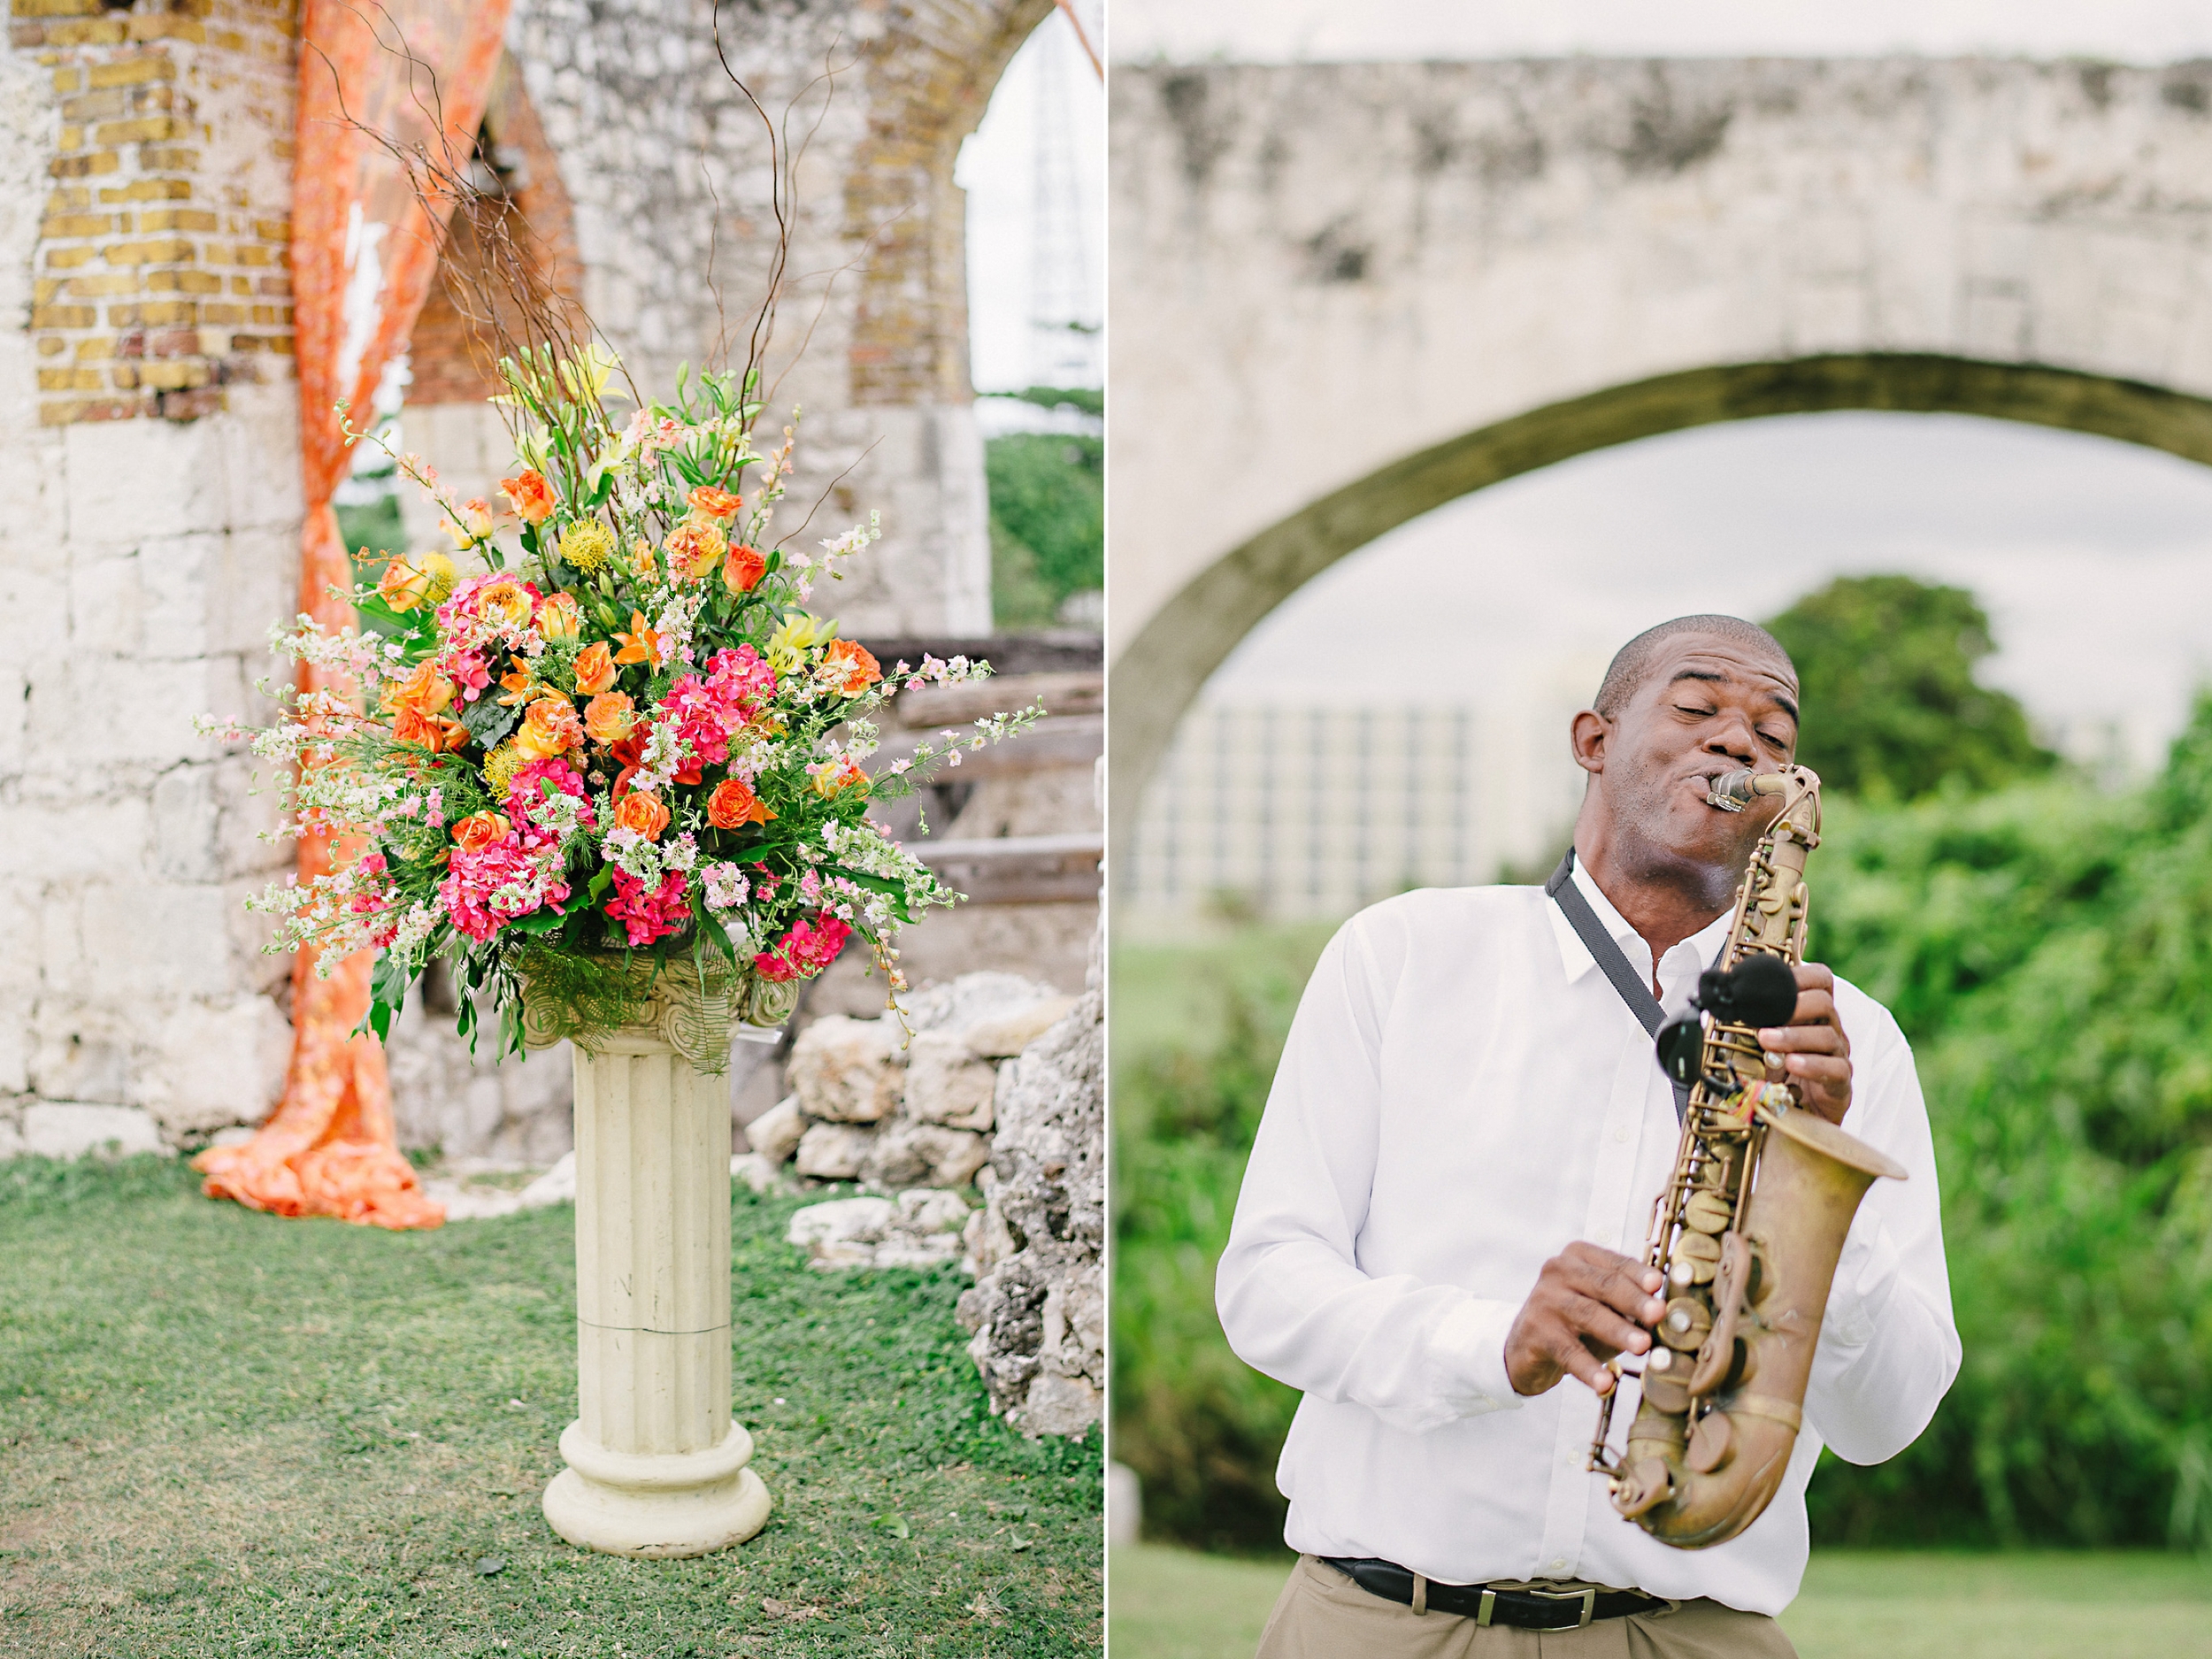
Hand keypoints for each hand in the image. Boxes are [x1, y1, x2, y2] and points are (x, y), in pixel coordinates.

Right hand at [1504, 1241, 1665, 1397]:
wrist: (1527, 1346)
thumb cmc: (1578, 1323)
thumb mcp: (1604, 1307)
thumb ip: (1631, 1304)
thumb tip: (1670, 1314)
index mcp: (1579, 1257)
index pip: (1615, 1263)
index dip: (1639, 1274)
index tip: (1659, 1284)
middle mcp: (1558, 1270)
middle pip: (1604, 1284)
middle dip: (1634, 1300)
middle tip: (1658, 1314)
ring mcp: (1544, 1299)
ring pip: (1588, 1314)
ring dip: (1618, 1331)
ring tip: (1642, 1347)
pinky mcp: (1535, 1331)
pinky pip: (1568, 1351)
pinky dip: (1588, 1368)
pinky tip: (1605, 1383)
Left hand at [1757, 962, 1851, 1124]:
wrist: (1796, 1116)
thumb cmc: (1779, 1074)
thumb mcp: (1762, 1043)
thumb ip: (1753, 1023)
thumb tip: (1725, 1002)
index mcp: (1812, 1013)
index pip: (1820, 980)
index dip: (1801, 975)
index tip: (1774, 983)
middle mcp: (1830, 1029)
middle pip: (1824, 1003)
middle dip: (1793, 1006)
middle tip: (1764, 1018)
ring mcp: (1838, 1056)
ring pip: (1827, 1036)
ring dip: (1793, 1036)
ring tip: (1766, 1041)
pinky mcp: (1841, 1083)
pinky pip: (1835, 1069)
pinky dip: (1811, 1065)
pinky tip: (1792, 1064)